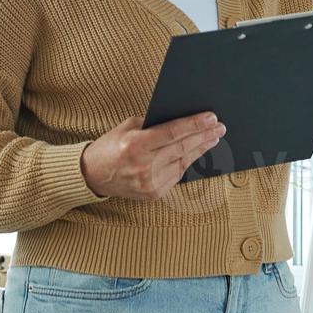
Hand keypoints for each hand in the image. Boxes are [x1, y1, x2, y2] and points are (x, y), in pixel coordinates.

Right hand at [79, 111, 225, 199]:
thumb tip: (182, 119)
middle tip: (220, 127)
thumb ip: (152, 124)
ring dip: (201, 149)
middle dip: (204, 136)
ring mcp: (149, 183)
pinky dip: (188, 163)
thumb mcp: (127, 127)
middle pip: (182, 148)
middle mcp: (144, 166)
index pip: (173, 132)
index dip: (194, 124)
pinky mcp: (153, 194)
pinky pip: (177, 175)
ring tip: (213, 138)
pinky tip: (197, 152)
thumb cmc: (110, 146)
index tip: (211, 118)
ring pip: (184, 162)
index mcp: (135, 145)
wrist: (92, 175)